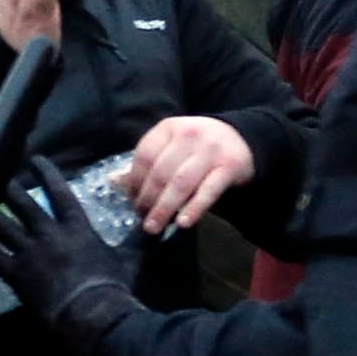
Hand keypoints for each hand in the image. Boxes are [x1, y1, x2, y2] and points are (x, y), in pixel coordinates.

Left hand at [0, 166, 141, 342]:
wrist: (93, 312)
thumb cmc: (114, 286)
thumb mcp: (130, 258)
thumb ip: (139, 239)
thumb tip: (162, 227)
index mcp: (76, 226)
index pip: (58, 191)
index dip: (46, 173)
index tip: (35, 161)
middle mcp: (49, 233)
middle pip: (23, 204)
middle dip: (11, 191)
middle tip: (4, 184)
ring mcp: (29, 252)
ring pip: (2, 225)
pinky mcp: (15, 273)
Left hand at [122, 115, 255, 233]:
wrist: (242, 138)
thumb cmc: (198, 147)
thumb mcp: (172, 146)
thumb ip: (148, 163)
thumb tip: (114, 182)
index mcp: (169, 128)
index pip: (144, 155)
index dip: (134, 181)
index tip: (132, 201)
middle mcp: (189, 135)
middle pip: (161, 172)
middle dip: (147, 199)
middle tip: (142, 219)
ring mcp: (210, 150)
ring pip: (181, 183)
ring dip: (165, 208)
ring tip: (153, 227)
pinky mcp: (229, 166)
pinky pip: (209, 191)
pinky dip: (194, 208)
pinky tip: (182, 223)